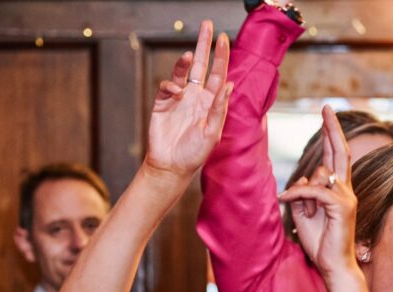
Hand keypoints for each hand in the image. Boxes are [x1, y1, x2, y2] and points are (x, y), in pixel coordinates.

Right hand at [145, 20, 232, 177]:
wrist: (170, 165)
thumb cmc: (195, 154)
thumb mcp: (212, 133)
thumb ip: (219, 109)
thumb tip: (229, 85)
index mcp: (212, 103)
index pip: (219, 75)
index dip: (221, 57)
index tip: (223, 39)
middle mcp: (197, 97)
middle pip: (202, 65)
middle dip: (205, 45)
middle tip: (207, 24)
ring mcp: (180, 98)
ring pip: (183, 71)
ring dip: (186, 61)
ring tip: (191, 54)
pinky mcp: (163, 102)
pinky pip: (167, 85)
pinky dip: (171, 85)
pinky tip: (176, 92)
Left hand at [278, 106, 357, 277]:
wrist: (334, 267)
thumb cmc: (320, 243)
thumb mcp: (303, 214)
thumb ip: (302, 194)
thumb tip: (301, 181)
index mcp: (338, 191)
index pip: (335, 157)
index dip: (331, 135)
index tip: (326, 116)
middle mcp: (346, 190)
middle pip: (340, 152)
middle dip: (332, 128)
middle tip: (326, 107)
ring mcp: (346, 198)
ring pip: (319, 175)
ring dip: (303, 193)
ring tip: (304, 215)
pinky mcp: (342, 207)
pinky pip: (313, 190)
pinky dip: (297, 194)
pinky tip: (284, 200)